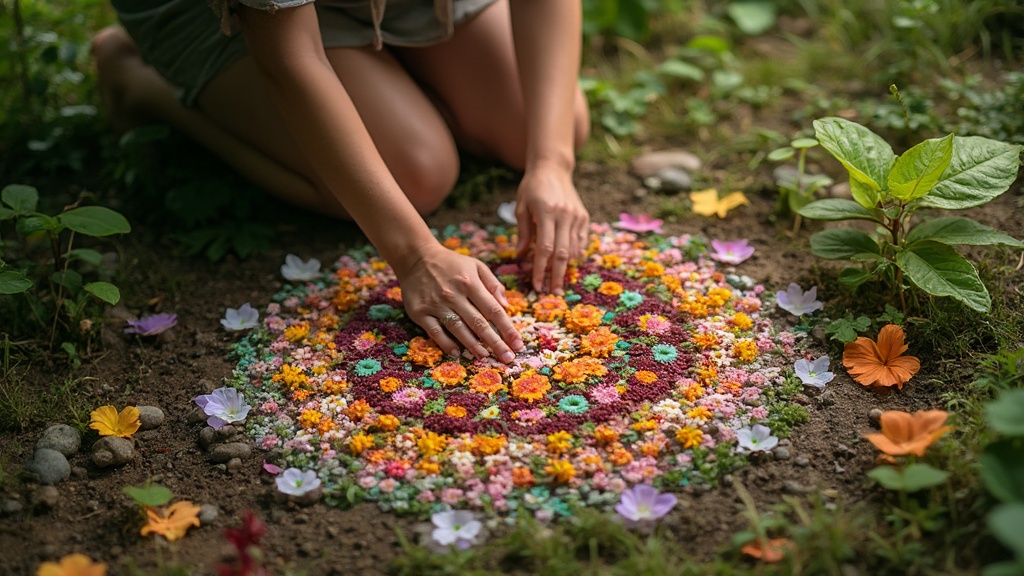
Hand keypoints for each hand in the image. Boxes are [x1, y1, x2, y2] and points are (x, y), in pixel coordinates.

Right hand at [394, 242, 524, 361]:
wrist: (415, 257)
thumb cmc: (451, 264)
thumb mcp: (475, 265)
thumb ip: (493, 284)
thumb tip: (505, 305)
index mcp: (470, 282)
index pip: (493, 310)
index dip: (507, 328)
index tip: (518, 344)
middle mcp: (454, 294)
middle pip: (478, 323)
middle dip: (495, 342)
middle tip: (507, 358)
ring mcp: (436, 304)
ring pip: (458, 329)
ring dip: (473, 346)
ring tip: (485, 357)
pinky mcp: (420, 312)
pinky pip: (435, 332)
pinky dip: (446, 344)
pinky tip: (457, 353)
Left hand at [515, 166, 589, 292]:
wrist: (553, 168)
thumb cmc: (532, 187)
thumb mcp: (521, 206)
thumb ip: (523, 232)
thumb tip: (522, 256)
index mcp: (546, 212)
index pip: (545, 248)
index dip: (541, 269)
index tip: (537, 285)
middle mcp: (565, 215)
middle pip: (562, 253)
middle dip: (556, 276)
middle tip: (553, 293)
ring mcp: (577, 216)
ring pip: (574, 249)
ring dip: (566, 268)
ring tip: (558, 282)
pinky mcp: (584, 217)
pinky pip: (581, 242)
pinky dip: (574, 255)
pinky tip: (567, 264)